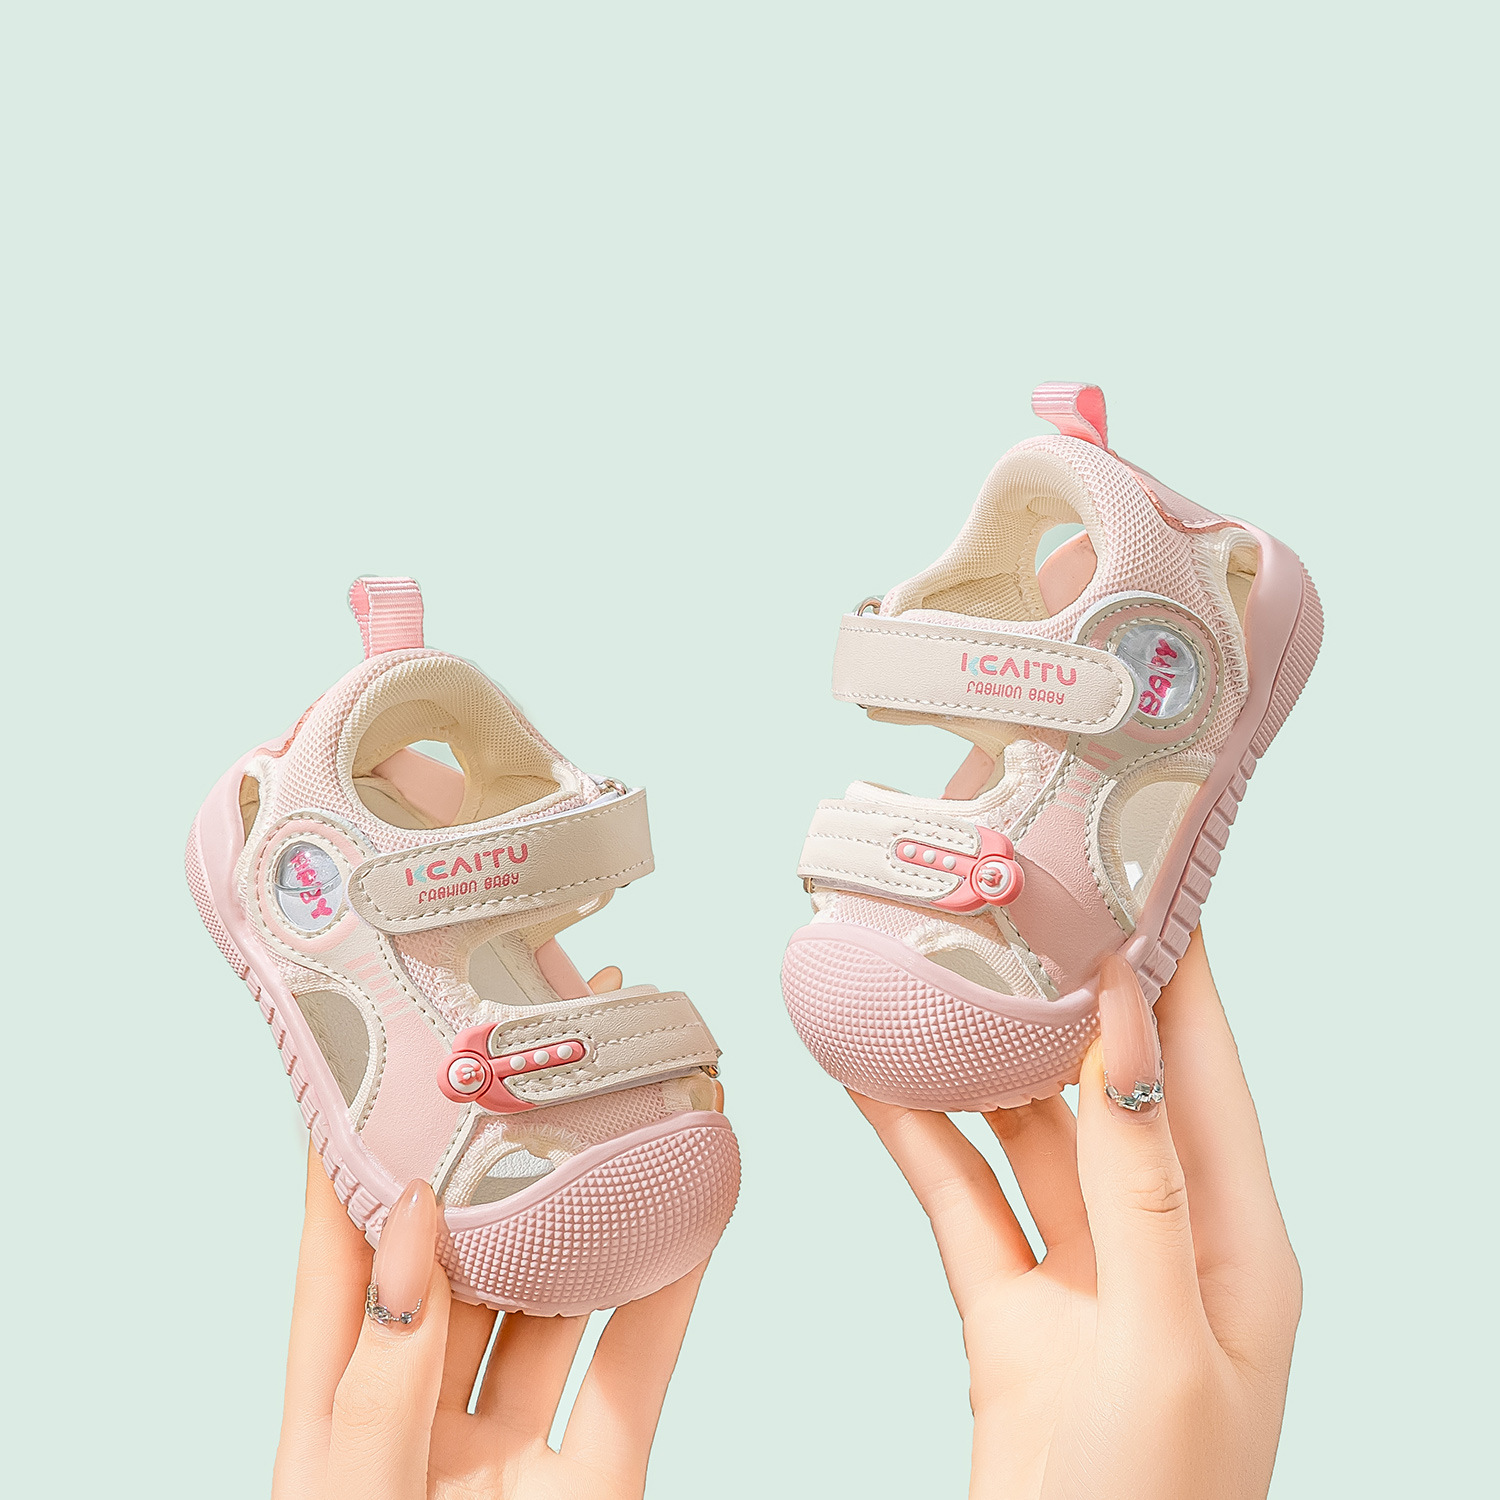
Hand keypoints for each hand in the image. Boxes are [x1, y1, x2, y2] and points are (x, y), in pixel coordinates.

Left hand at [272, 967, 707, 1499]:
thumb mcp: (349, 1497)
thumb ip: (381, 1375)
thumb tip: (416, 1220)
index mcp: (341, 1412)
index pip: (342, 1254)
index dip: (355, 1150)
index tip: (378, 1050)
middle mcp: (431, 1412)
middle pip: (469, 1256)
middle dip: (501, 1154)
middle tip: (534, 1053)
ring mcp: (519, 1447)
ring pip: (563, 1297)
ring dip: (598, 1206)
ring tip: (627, 1106)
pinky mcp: (600, 1483)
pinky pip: (640, 1367)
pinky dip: (673, 1288)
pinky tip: (697, 1207)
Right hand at [853, 929, 1301, 1499]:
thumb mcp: (1160, 1342)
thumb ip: (1139, 1180)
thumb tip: (1124, 1025)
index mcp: (1236, 1248)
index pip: (1207, 1071)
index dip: (1176, 970)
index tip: (1138, 876)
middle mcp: (1164, 1245)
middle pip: (1110, 1088)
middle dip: (1062, 996)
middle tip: (1014, 905)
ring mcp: (1083, 1276)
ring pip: (1027, 1134)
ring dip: (979, 1062)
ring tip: (934, 975)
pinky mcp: (1010, 1311)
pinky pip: (961, 1199)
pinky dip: (918, 1137)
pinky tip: (872, 1081)